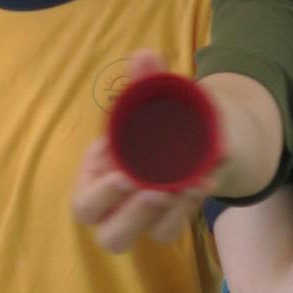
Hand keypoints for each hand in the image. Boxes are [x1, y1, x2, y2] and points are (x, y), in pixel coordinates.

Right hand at [71, 50, 214, 253]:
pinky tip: (207, 179)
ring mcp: (147, 218)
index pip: (86, 202)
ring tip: (189, 185)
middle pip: (111, 236)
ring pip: (152, 237)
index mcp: (96, 179)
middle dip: (130, 218)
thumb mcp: (151, 97)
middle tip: (153, 193)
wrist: (192, 131)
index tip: (123, 173)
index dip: (100, 193)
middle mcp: (117, 207)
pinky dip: (193, 204)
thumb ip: (146, 78)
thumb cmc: (154, 118)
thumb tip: (144, 56)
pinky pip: (179, 225)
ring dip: (169, 215)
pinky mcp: (172, 219)